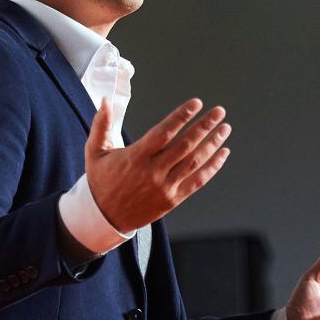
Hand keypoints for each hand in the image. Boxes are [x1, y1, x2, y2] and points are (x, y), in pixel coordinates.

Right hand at [85, 98, 230, 231]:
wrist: (104, 219)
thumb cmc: (100, 182)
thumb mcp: (95, 152)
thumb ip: (101, 125)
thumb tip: (105, 100)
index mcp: (136, 157)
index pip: (164, 132)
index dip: (181, 116)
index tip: (196, 103)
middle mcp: (153, 172)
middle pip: (185, 145)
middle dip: (204, 126)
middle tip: (219, 112)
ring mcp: (165, 187)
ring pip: (194, 162)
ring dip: (212, 144)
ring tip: (224, 129)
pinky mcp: (173, 199)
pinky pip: (198, 181)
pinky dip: (213, 167)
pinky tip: (223, 153)